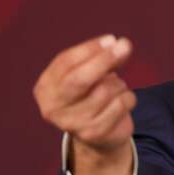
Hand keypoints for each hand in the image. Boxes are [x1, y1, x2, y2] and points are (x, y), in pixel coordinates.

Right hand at [33, 34, 136, 174]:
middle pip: (79, 79)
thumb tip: (118, 44)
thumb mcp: (89, 73)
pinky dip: (128, 98)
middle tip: (125, 45)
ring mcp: (72, 124)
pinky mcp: (94, 134)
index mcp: (44, 88)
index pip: (65, 62)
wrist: (99, 135)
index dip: (90, 49)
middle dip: (104, 60)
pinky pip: (120, 104)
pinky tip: (122, 102)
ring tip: (115, 87)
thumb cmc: (91, 95)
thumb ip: (100, 58)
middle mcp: (52, 108)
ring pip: (105, 90)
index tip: (111, 39)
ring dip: (118, 83)